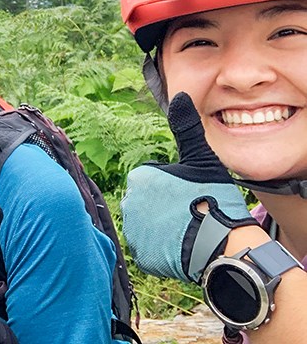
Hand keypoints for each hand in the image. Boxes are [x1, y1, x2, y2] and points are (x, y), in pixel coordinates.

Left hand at [121, 92, 257, 282]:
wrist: (223, 246)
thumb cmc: (213, 198)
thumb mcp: (201, 159)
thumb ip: (186, 128)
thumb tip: (179, 95)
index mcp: (139, 179)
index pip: (155, 179)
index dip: (175, 185)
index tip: (191, 193)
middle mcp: (128, 204)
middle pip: (150, 202)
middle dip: (166, 206)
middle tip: (192, 212)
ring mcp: (133, 232)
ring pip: (149, 224)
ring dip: (164, 227)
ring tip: (189, 230)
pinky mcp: (141, 256)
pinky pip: (151, 249)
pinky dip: (164, 249)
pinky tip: (182, 246)